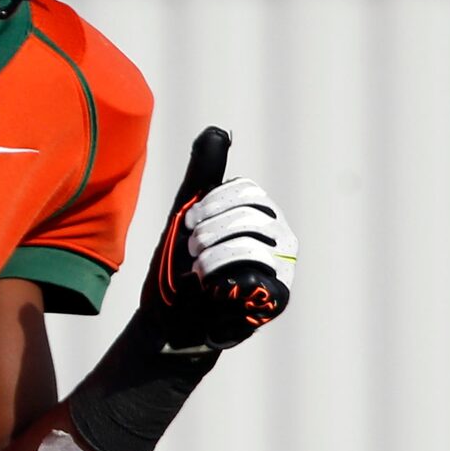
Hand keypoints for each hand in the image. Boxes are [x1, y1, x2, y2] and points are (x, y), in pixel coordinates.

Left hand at [142, 127, 296, 352]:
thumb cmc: (177, 266)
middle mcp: (279, 236)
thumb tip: (218, 130)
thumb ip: (202, 175)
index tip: (188, 224)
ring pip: (253, 246)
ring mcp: (282, 268)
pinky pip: (259, 279)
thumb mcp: (184, 214)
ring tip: (199, 275)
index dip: (210, 205)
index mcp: (259, 212)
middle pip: (250, 217)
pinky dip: (224, 283)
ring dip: (211, 259)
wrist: (167, 320)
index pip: (245, 191)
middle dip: (207, 234)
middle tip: (191, 254)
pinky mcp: (277, 298)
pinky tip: (213, 292)